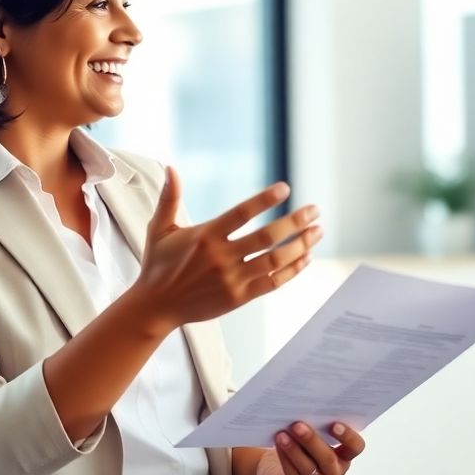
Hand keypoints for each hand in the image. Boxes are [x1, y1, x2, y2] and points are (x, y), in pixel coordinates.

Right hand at [133, 167, 321, 327]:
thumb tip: (171, 168)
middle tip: (315, 210)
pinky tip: (306, 257)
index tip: (285, 189)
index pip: (241, 213)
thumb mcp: (160, 229)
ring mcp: (232, 279)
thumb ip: (170, 198)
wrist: (156, 307)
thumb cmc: (159, 265)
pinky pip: (273, 283)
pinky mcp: (239, 298)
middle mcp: (221, 257)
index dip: (264, 200)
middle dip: (295, 222)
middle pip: (267, 237)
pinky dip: (293, 270)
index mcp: (205, 236)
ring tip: (317, 232)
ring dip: (301, 245)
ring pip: (275, 261)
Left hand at [253, 422, 365, 474]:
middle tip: (298, 425)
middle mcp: (334, 470)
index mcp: (344, 454)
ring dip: (294, 449)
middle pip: (328, 458)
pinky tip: (278, 443)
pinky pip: (292, 474)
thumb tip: (308, 405)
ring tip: (282, 433)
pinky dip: (284, 457)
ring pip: (308, 467)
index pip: (355, 447)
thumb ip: (317, 424)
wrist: (278, 468)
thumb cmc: (302, 444)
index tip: (334, 424)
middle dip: (312, 441)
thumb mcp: (314, 433)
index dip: (348, 437)